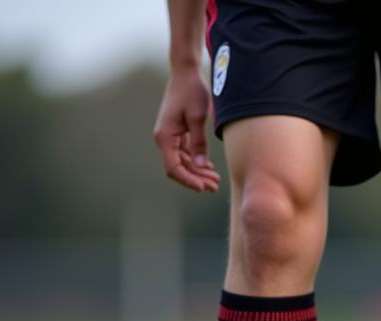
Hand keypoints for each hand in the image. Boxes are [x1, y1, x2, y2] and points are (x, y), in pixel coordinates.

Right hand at [153, 67, 221, 191]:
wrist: (186, 72)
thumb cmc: (191, 91)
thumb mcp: (197, 117)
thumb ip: (199, 143)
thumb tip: (200, 166)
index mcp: (165, 136)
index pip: (174, 168)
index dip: (188, 180)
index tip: (204, 187)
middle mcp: (164, 138)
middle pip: (179, 168)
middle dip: (196, 179)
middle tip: (215, 186)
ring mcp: (170, 136)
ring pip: (183, 162)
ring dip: (198, 172)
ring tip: (216, 180)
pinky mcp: (177, 133)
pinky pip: (185, 153)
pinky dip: (196, 162)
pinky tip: (210, 168)